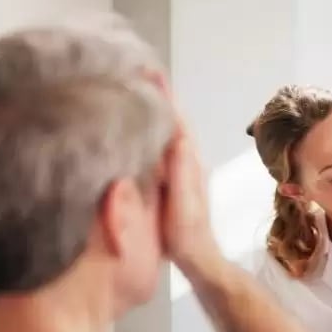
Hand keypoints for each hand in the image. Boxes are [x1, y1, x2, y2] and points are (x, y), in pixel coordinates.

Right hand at [147, 72, 218, 272]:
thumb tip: (179, 138)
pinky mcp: (172, 180)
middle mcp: (188, 160)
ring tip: (132, 90)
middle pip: (171, 119)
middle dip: (156, 95)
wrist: (199, 260)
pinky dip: (149, 131)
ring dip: (153, 110)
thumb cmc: (188, 238)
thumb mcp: (183, 207)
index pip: (177, 120)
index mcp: (190, 163)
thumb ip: (182, 175)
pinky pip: (159, 147)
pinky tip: (134, 130)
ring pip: (166, 132)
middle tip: (135, 70)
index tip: (150, 71)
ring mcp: (181, 170)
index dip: (164, 96)